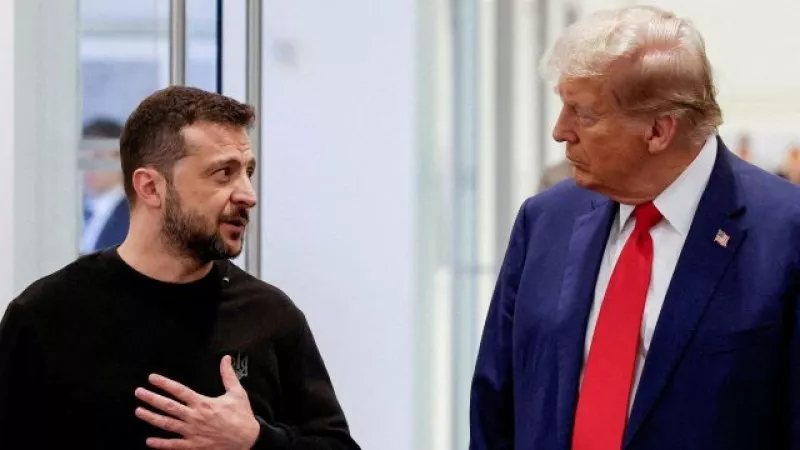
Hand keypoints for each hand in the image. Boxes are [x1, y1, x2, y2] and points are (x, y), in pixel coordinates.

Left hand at [134, 355, 260, 449]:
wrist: (248, 440)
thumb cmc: (242, 416)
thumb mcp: (237, 393)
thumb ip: (228, 375)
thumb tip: (226, 358)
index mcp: (203, 403)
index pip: (179, 390)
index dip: (164, 383)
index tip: (152, 378)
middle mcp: (194, 417)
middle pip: (168, 406)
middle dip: (152, 399)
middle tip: (139, 392)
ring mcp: (192, 433)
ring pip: (167, 424)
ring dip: (151, 418)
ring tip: (138, 411)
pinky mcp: (194, 446)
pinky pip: (174, 445)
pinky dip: (161, 444)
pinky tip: (149, 441)